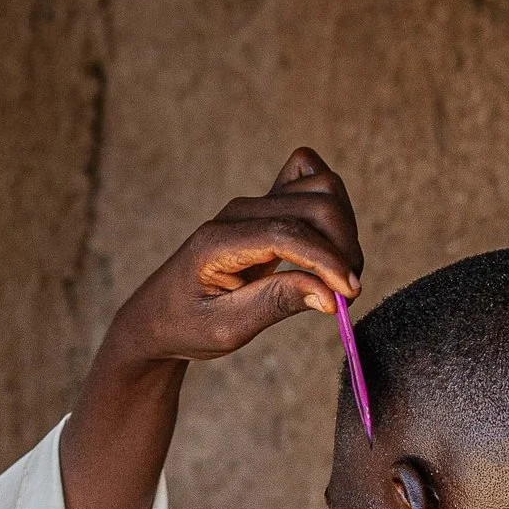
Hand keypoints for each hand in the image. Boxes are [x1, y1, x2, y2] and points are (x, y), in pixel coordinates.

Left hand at [93, 147, 362, 374]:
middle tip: (348, 292)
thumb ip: (275, 305)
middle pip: (315, 202)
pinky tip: (329, 241)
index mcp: (218, 241)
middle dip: (344, 245)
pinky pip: (308, 179)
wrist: (159, 315)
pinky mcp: (264, 207)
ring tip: (341, 272)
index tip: (350, 294)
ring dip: (344, 227)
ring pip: (321, 187)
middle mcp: (237, 212)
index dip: (327, 260)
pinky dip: (331, 204)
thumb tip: (330, 294)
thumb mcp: (226, 328)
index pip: (287, 233)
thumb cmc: (186, 326)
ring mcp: (252, 204)